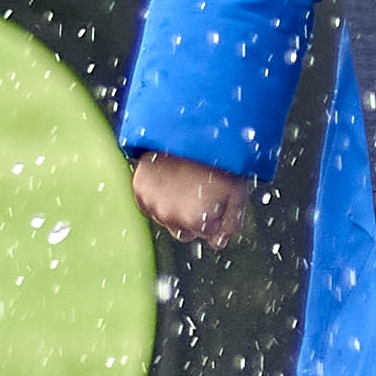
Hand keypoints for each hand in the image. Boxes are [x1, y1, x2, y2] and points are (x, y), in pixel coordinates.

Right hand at [125, 153, 253, 247]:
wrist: (190, 130)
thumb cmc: (219, 161)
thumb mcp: (237, 193)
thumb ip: (230, 225)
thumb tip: (218, 244)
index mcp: (195, 221)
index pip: (207, 233)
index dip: (216, 215)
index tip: (218, 194)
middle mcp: (170, 217)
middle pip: (184, 231)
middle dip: (193, 217)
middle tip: (201, 189)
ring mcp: (152, 203)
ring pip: (165, 217)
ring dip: (174, 206)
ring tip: (185, 179)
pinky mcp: (139, 189)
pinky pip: (149, 203)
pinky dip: (158, 194)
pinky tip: (170, 177)